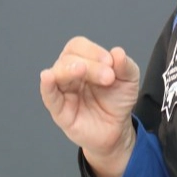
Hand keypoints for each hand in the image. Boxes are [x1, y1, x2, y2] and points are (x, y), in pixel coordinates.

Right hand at [39, 37, 139, 176]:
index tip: (110, 62)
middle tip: (108, 77)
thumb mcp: (129, 80)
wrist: (117, 129)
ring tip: (83, 70)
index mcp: (84, 61)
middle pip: (69, 58)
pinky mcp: (60, 111)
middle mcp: (70, 73)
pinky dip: (47, 85)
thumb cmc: (117, 101)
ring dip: (70, 69)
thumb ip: (125, 65)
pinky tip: (48, 77)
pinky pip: (49, 96)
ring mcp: (63, 91)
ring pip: (57, 73)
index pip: (78, 46)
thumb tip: (117, 52)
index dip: (93, 51)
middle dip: (90, 64)